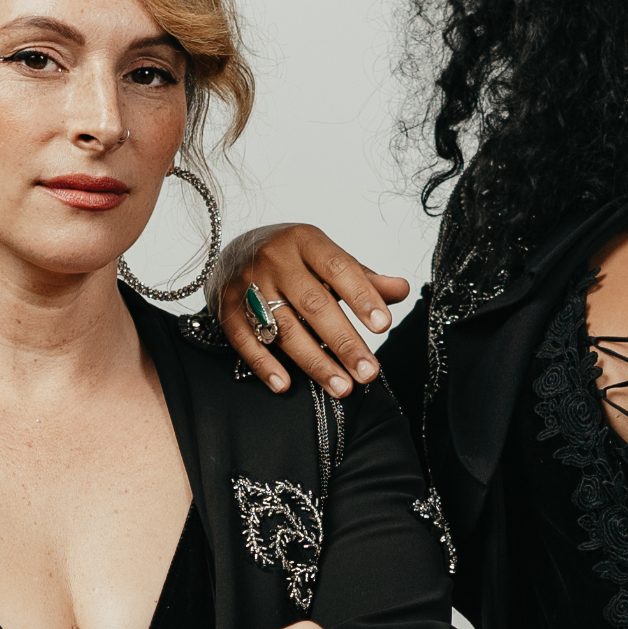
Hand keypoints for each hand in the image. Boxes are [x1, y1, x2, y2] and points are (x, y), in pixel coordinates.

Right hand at [210, 223, 409, 396]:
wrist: (233, 252)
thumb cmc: (292, 260)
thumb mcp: (326, 259)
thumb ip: (362, 278)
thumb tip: (401, 289)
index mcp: (305, 240)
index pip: (338, 268)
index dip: (361, 296)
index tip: (384, 325)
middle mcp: (274, 259)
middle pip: (313, 304)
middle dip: (344, 342)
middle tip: (368, 372)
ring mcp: (246, 284)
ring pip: (284, 328)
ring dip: (314, 362)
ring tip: (342, 387)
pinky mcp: (226, 309)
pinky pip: (246, 341)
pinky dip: (265, 365)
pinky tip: (286, 386)